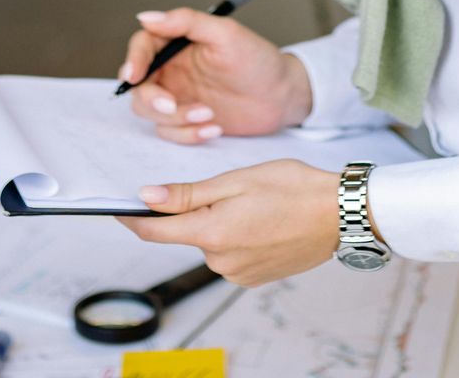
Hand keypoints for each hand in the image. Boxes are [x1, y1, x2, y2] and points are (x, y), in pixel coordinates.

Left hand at [117, 160, 339, 286]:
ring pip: (212, 242)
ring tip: (258, 205)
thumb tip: (147, 198)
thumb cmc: (293, 188)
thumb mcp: (236, 180)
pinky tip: (264, 223)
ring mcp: (238, 273)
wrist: (339, 214)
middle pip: (188, 233)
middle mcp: (221, 261)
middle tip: (235, 188)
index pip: (156, 231)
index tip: (118, 209)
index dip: (133, 219)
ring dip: (222, 224)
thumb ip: (188, 194)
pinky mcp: (254, 278)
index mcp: (212, 233)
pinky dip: (239, 237)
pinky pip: (232, 254)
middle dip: (199, 211)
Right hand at [119, 9, 312, 142]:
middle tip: (172, 105)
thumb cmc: (258, 60)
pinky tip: (214, 128)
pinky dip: (188, 134)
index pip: (142, 46)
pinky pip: (171, 133)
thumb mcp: (226, 34)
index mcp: (177, 43)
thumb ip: (186, 21)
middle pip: (138, 86)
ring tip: (209, 114)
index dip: (133, 60)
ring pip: (151, 113)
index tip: (133, 76)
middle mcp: (172, 69)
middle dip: (151, 99)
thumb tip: (146, 17)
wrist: (282, 96)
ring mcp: (178, 96)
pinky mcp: (188, 120)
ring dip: (175, 119)